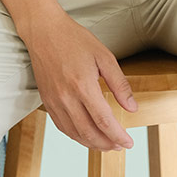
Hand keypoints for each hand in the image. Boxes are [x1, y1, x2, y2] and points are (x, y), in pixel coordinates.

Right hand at [22, 7, 135, 150]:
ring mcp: (54, 101)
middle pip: (89, 133)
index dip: (118, 136)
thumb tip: (132, 108)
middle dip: (107, 144)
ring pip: (75, 134)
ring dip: (92, 144)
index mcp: (83, 85)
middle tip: (120, 145)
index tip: (129, 143)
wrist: (44, 30)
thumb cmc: (74, 39)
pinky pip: (62, 126)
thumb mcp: (103, 56)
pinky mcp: (46, 101)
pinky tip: (86, 135)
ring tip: (106, 144)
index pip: (104, 121)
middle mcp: (66, 97)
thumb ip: (119, 83)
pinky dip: (76, 136)